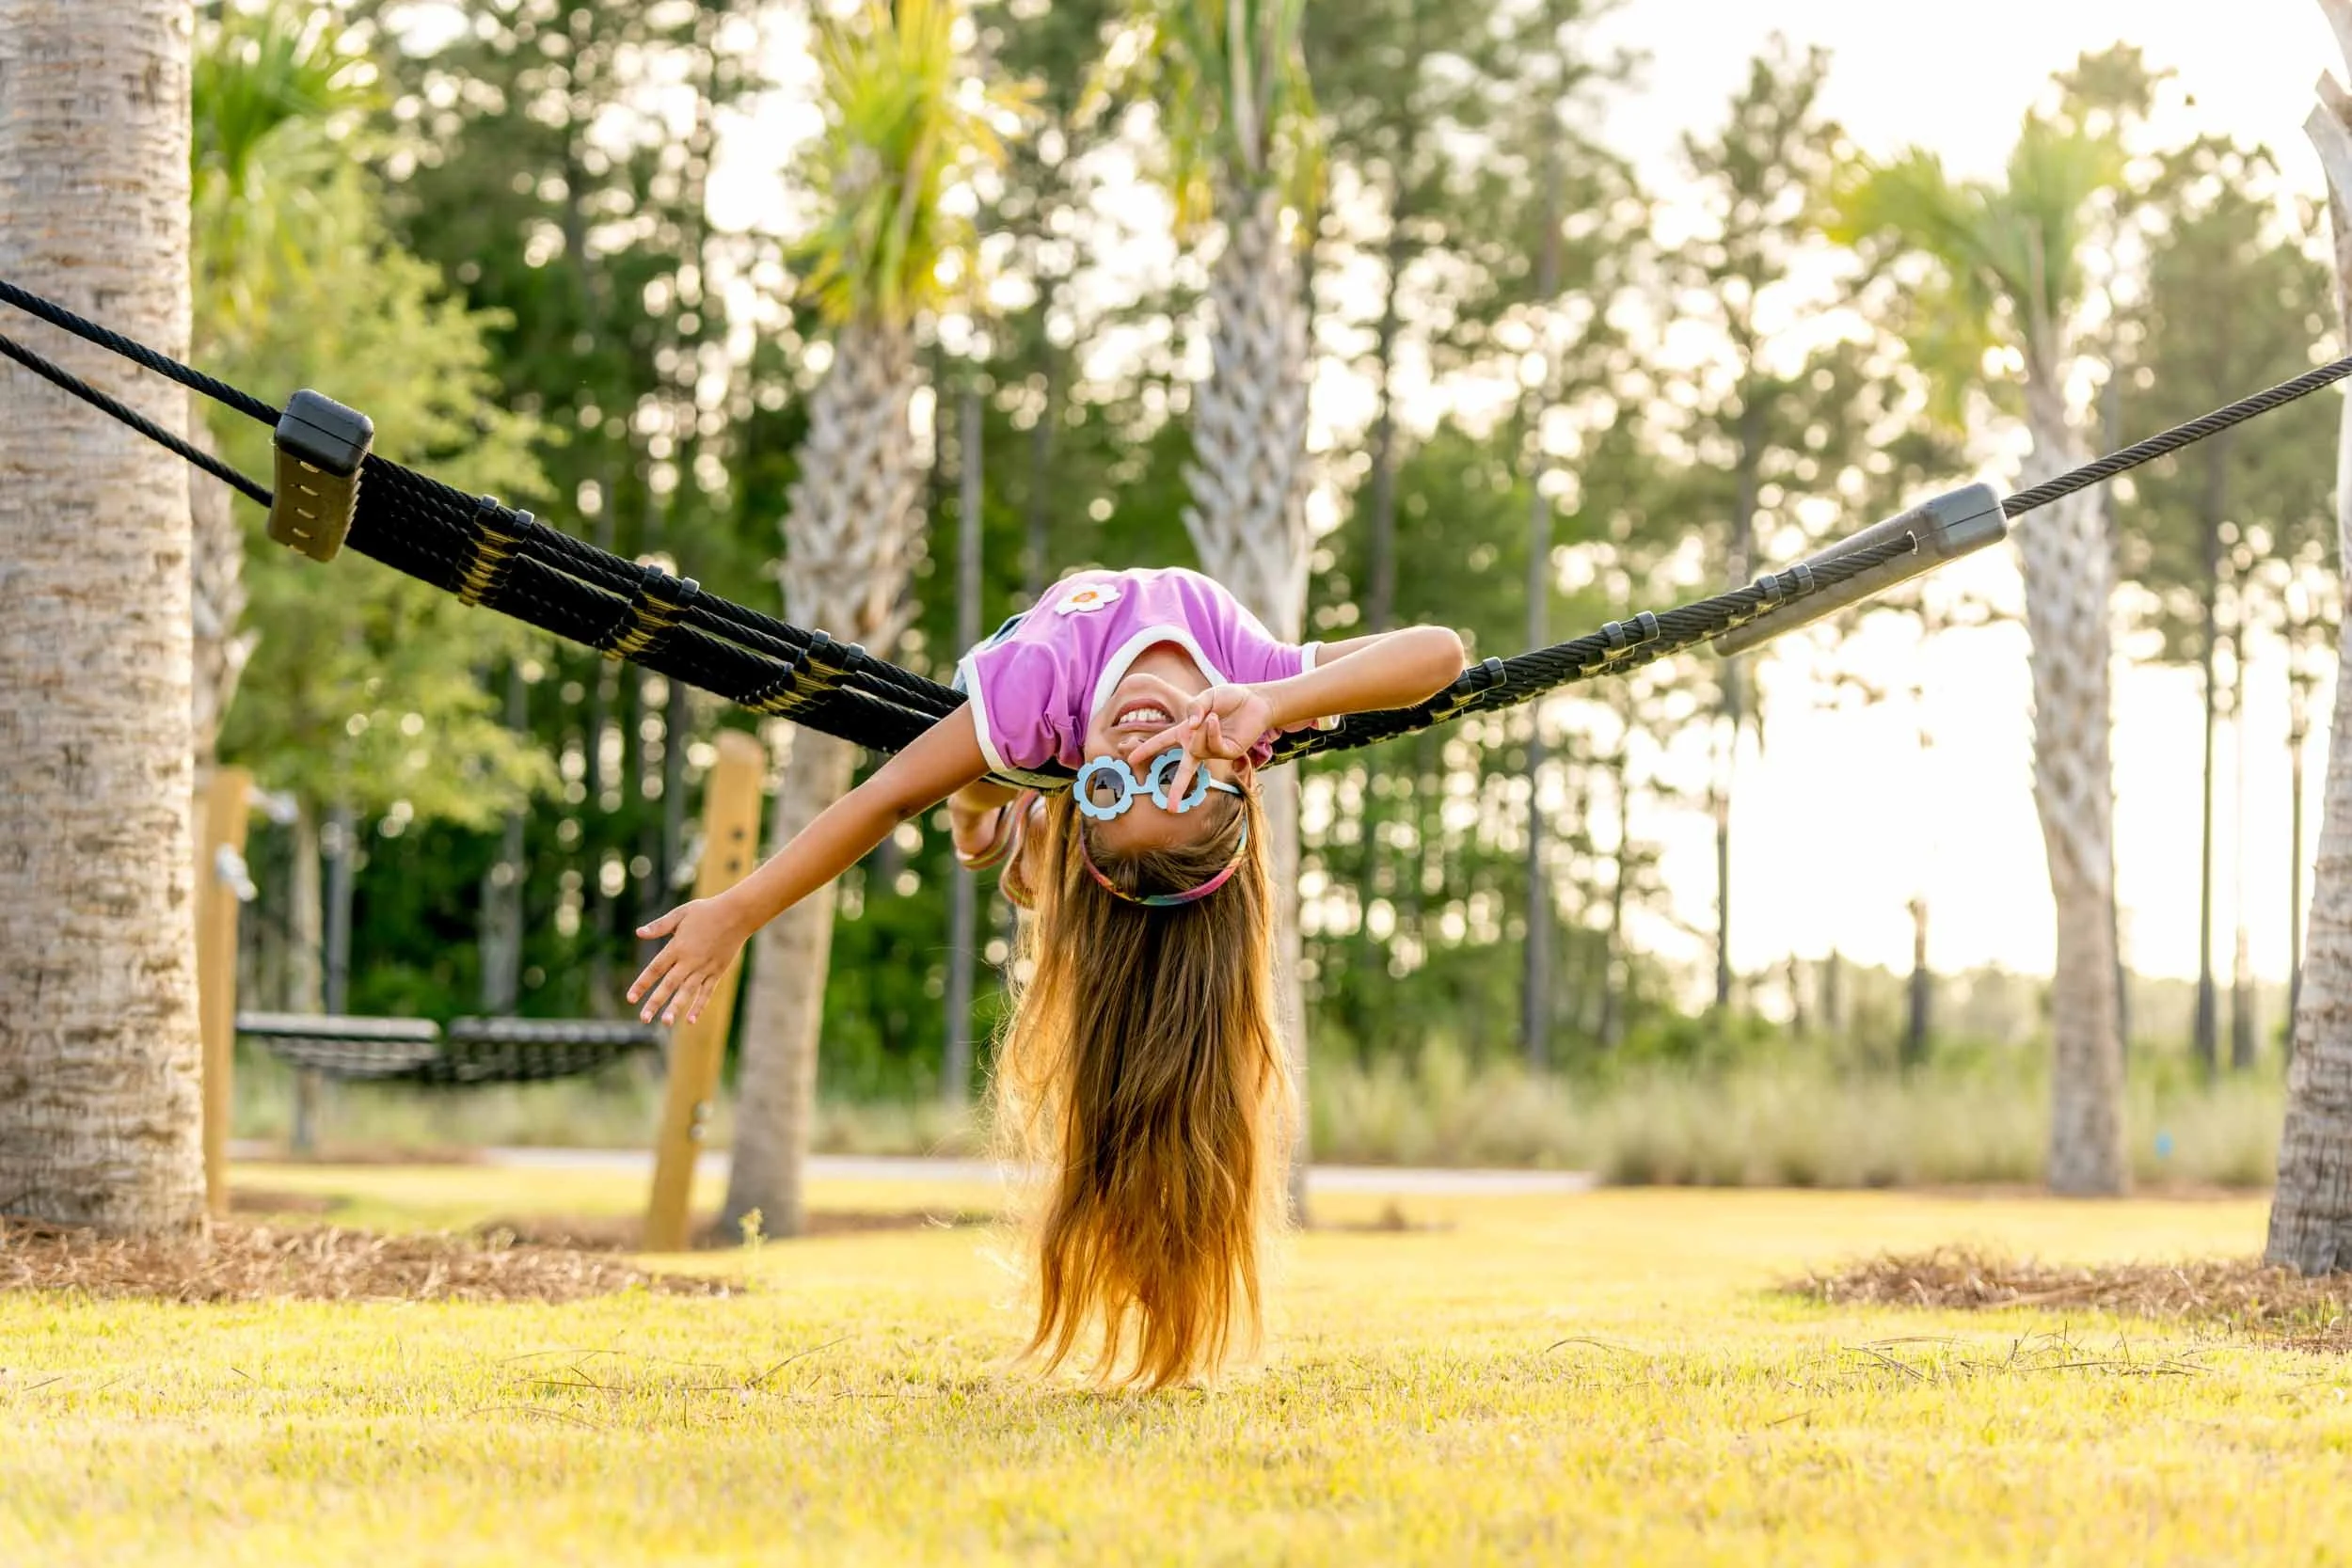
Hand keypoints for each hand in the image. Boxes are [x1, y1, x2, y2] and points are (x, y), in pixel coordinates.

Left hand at [628, 896, 752, 1025]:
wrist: (738, 914)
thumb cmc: (707, 911)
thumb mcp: (680, 914)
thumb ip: (659, 926)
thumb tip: (638, 933)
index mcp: (677, 946)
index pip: (655, 969)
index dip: (642, 984)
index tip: (630, 998)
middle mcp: (689, 961)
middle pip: (669, 984)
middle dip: (655, 1002)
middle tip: (643, 1019)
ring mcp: (704, 968)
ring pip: (687, 991)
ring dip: (675, 1007)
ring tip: (665, 1023)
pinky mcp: (717, 971)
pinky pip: (706, 992)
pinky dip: (699, 1005)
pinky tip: (690, 1020)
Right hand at [1125, 683, 1275, 804]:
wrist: (1255, 700)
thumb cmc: (1229, 699)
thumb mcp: (1207, 697)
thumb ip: (1194, 708)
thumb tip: (1189, 727)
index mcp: (1187, 732)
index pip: (1162, 741)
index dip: (1146, 749)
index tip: (1131, 759)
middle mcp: (1198, 745)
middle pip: (1182, 770)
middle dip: (1176, 790)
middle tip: (1169, 810)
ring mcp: (1213, 751)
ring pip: (1198, 748)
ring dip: (1203, 730)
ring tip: (1214, 715)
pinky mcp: (1228, 753)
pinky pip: (1213, 748)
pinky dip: (1211, 733)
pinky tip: (1215, 720)